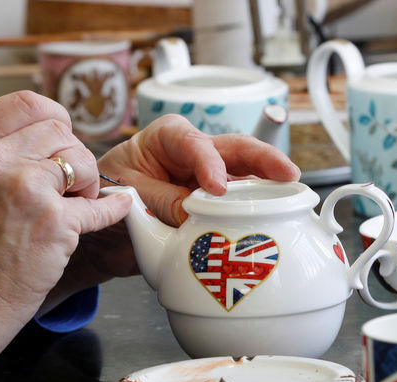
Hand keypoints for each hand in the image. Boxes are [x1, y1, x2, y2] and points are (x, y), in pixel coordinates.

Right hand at [0, 91, 131, 374]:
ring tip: (75, 205)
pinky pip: (102, 205)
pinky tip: (120, 207)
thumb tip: (36, 133)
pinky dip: (115, 208)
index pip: (25, 103)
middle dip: (73, 156)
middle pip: (60, 130)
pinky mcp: (56, 222)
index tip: (61, 137)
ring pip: (83, 161)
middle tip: (70, 184)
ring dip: (88, 183)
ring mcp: (28, 190)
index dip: (53, 118)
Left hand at [98, 113, 300, 225]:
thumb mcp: (127, 193)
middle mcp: (196, 154)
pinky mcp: (218, 206)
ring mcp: (210, 180)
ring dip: (268, 188)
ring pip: (246, 178)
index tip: (217, 187)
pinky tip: (275, 220)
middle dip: (265, 160)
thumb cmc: (108, 194)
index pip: (195, 143)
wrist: (104, 228)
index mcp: (169, 138)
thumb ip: (161, 201)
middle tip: (288, 174)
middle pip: (237, 150)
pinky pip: (241, 207)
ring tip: (292, 199)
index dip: (209, 164)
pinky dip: (257, 213)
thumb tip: (195, 214)